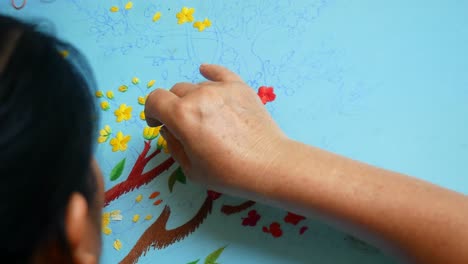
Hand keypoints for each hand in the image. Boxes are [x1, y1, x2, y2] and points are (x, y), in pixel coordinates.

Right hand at [144, 64, 287, 196]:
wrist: (270, 165)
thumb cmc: (229, 173)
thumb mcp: (191, 169)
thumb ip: (173, 145)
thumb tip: (168, 129)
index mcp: (182, 116)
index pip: (154, 100)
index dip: (151, 112)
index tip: (157, 123)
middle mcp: (199, 95)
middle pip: (175, 92)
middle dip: (173, 107)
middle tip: (184, 125)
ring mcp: (221, 88)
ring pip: (196, 85)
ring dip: (193, 98)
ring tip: (205, 115)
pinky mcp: (240, 87)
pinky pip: (219, 72)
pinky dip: (209, 72)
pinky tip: (205, 72)